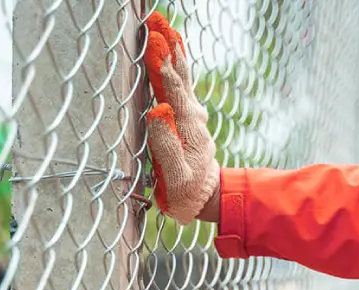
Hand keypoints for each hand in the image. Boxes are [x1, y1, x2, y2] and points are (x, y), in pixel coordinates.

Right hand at [143, 12, 220, 224]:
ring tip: (164, 27)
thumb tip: (158, 110)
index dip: (161, 62)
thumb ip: (166, 144)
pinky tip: (173, 53)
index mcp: (186, 127)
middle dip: (168, 47)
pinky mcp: (189, 118)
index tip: (152, 39)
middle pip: (179, 75)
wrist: (206, 199)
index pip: (171, 88)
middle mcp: (192, 116)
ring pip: (182, 77)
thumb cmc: (186, 192)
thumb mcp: (176, 175)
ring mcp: (192, 116)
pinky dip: (176, 66)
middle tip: (157, 20)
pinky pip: (182, 86)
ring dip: (173, 51)